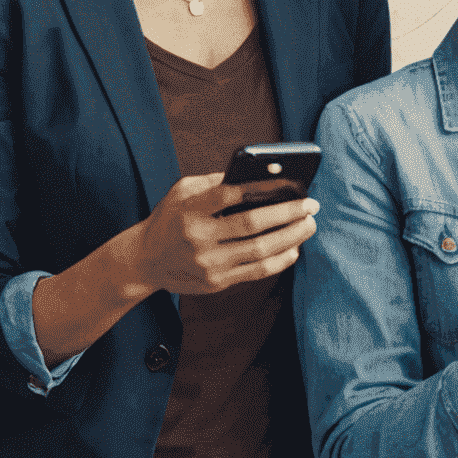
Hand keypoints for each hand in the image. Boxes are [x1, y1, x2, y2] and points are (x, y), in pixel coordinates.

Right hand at [128, 171, 317, 297]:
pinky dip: (280, 261)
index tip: (288, 182)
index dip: (261, 187)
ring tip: (309, 224)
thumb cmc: (170, 218)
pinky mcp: (217, 283)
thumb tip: (255, 174)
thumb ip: (214, 181)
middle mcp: (200, 239)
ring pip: (260, 251)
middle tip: (311, 204)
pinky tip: (294, 248)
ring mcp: (209, 264)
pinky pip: (257, 272)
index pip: (229, 195)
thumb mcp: (181, 191)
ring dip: (291, 237)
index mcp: (190, 210)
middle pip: (252, 224)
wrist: (146, 260)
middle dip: (287, 213)